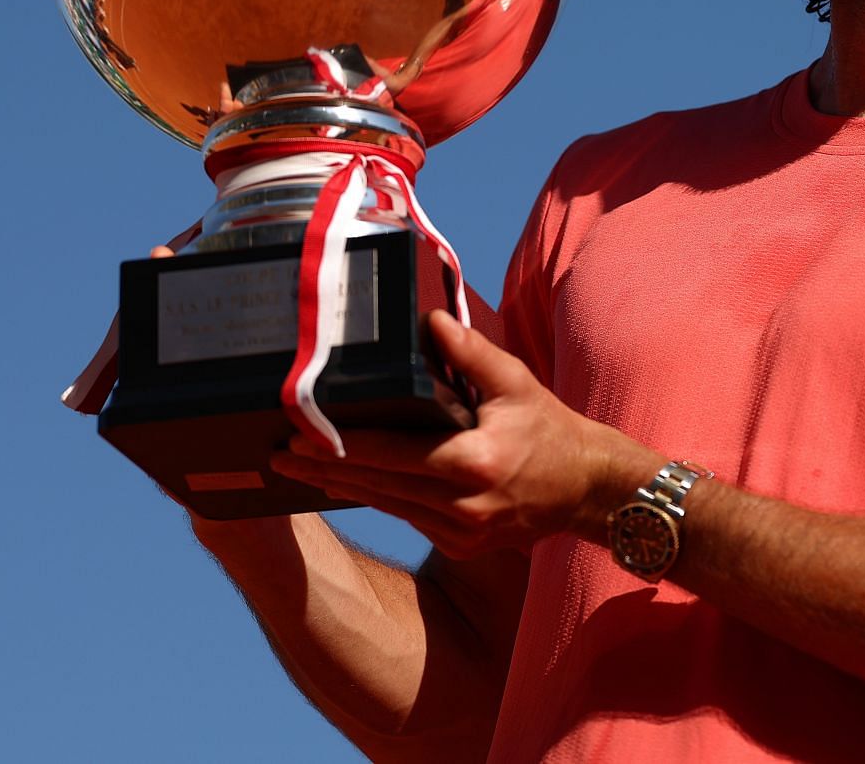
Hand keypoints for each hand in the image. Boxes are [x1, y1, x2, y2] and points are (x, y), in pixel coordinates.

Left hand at [269, 310, 660, 557]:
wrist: (588, 490)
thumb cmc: (551, 429)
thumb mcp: (516, 383)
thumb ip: (470, 353)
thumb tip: (429, 320)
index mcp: (473, 462)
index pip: (390, 454)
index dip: (338, 447)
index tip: (296, 437)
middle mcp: (462, 506)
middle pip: (376, 485)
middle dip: (322, 469)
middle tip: (276, 455)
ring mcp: (461, 532)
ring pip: (385, 505)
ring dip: (341, 486)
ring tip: (296, 469)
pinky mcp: (461, 544)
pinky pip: (406, 516)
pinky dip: (376, 496)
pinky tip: (346, 482)